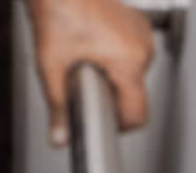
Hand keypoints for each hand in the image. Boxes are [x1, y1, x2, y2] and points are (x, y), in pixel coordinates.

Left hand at [26, 0, 154, 146]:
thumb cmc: (58, 9)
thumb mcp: (51, 66)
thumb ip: (59, 107)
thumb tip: (60, 137)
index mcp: (129, 61)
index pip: (137, 115)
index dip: (117, 126)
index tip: (101, 121)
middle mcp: (143, 48)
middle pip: (134, 97)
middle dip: (110, 96)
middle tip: (83, 80)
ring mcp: (143, 35)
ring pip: (133, 78)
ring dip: (113, 78)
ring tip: (87, 60)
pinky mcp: (140, 26)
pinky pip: (133, 57)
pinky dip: (116, 61)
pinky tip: (95, 48)